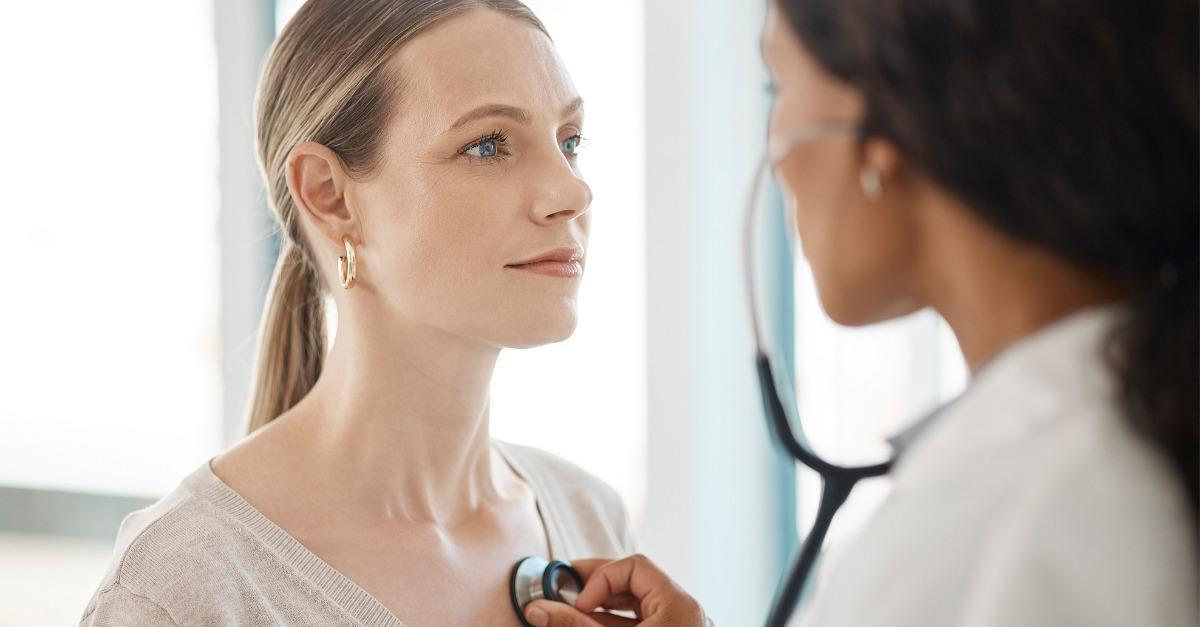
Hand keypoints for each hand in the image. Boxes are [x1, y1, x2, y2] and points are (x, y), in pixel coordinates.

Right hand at [523, 554, 711, 626]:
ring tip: (571, 609)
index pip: (635, 565)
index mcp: (679, 605)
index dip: (601, 577)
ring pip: (637, 605)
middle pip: (636, 582)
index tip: (578, 602)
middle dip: (597, 586)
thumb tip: (538, 608)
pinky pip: (641, 622)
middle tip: (563, 588)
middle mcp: (683, 613)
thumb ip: (575, 625)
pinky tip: (587, 623)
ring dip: (602, 606)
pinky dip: (613, 622)